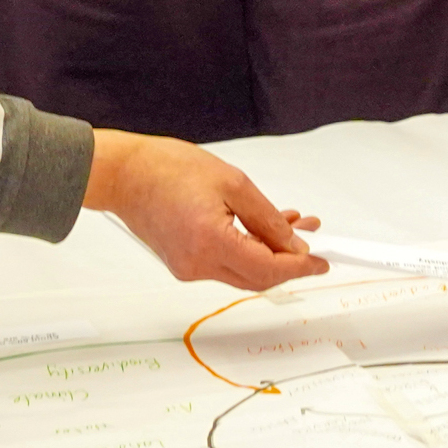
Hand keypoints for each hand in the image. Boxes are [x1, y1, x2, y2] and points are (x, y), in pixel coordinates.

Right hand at [84, 130, 328, 292]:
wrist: (124, 174)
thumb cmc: (167, 168)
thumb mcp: (232, 182)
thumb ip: (267, 218)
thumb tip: (293, 243)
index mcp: (211, 242)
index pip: (269, 269)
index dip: (301, 267)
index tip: (323, 261)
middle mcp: (198, 265)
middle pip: (258, 278)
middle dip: (289, 261)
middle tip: (311, 239)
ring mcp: (188, 268)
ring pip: (243, 273)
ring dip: (269, 254)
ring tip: (290, 225)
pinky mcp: (183, 264)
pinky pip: (225, 264)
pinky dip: (247, 251)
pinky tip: (259, 229)